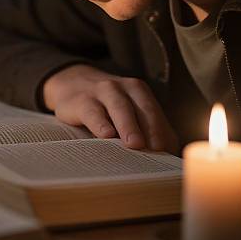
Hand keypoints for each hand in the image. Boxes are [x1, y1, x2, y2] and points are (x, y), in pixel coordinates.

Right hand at [43, 64, 178, 153]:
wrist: (70, 82)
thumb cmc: (105, 104)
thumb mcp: (126, 108)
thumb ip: (144, 127)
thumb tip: (166, 157)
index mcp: (138, 91)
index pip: (155, 113)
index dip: (164, 134)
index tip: (169, 154)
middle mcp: (123, 88)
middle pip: (142, 108)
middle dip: (151, 128)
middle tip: (157, 149)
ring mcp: (101, 92)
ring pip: (119, 107)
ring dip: (129, 125)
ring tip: (135, 144)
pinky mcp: (81, 101)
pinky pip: (93, 112)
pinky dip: (101, 124)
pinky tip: (106, 135)